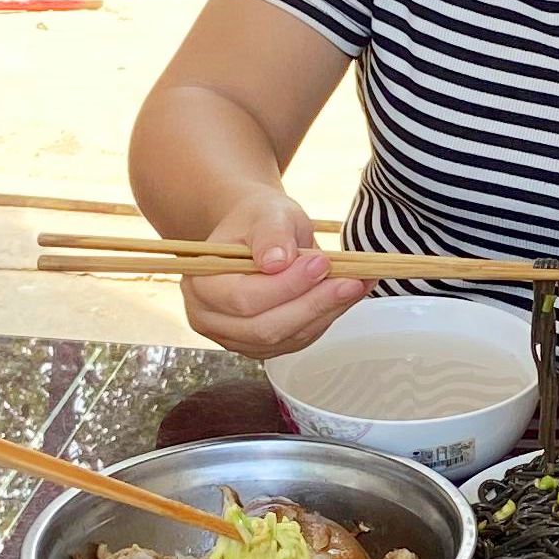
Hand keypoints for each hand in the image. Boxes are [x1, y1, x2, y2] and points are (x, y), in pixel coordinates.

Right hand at [178, 188, 364, 359]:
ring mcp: (236, 338)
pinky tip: (347, 296)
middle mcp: (211, 320)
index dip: (286, 286)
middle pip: (265, 327)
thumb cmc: (257, 221)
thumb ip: (271, 234)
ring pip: (287, 338)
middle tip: (351, 280)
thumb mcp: (266, 213)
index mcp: (200, 285)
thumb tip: (278, 261)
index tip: (321, 262)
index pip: (244, 298)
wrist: (256, 233)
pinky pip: (298, 340)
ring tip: (357, 284)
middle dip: (312, 304)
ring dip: (326, 313)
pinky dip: (326, 319)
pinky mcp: (262, 346)